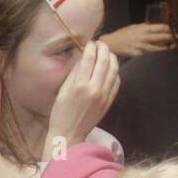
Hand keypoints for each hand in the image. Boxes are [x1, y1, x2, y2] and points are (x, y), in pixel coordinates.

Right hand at [44, 40, 119, 156]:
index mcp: (79, 86)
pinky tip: (110, 68)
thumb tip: (83, 58)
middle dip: (103, 49)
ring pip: (114, 70)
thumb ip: (74, 74)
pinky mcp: (109, 102)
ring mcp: (104, 96)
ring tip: (107, 53)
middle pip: (104, 61)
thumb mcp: (62, 91)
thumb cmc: (61, 113)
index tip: (90, 43)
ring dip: (112, 58)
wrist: (69, 134)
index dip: (91, 47)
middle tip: (101, 44)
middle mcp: (94, 89)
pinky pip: (116, 82)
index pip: (89, 58)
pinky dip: (115, 72)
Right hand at [100, 23, 175, 58]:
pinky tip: (161, 59)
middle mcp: (144, 36)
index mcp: (144, 28)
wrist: (109, 43)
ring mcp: (140, 46)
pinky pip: (148, 56)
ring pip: (158, 48)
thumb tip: (154, 28)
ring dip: (167, 50)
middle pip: (163, 37)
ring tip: (175, 50)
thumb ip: (145, 27)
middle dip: (174, 38)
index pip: (162, 27)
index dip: (172, 29)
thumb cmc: (122, 35)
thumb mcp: (134, 27)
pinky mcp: (136, 54)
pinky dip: (155, 57)